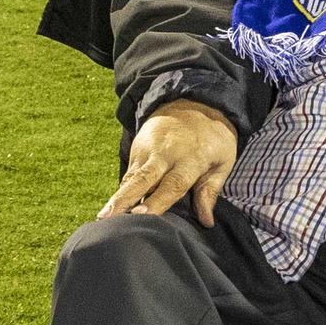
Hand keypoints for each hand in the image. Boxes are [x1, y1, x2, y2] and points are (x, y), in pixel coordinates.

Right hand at [98, 102, 238, 226]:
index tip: (139, 215)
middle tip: (107, 218)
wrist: (195, 103)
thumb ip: (211, 190)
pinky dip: (122, 191)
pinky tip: (111, 210)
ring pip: (131, 177)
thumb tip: (207, 221)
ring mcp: (148, 150)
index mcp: (191, 158)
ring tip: (103, 218)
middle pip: (143, 179)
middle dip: (124, 199)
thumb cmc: (213, 138)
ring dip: (117, 198)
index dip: (156, 201)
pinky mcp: (137, 148)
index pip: (173, 184)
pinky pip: (130, 174)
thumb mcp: (223, 160)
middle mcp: (166, 154)